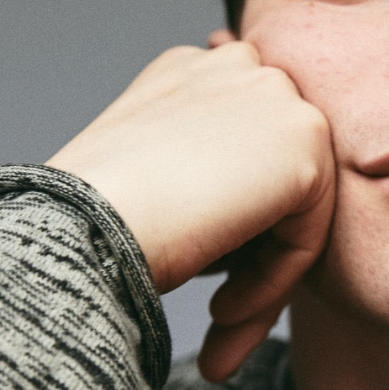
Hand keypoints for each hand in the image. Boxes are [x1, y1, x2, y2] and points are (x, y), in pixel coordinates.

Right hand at [48, 41, 334, 379]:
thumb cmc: (91, 220)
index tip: (202, 280)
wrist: (81, 225)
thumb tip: (241, 229)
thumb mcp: (146, 181)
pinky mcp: (306, 140)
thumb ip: (202, 176)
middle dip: (252, 254)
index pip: (239, 153)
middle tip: (219, 314)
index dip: (227, 226)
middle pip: (273, 180)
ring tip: (220, 323)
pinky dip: (272, 283)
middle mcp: (239, 66)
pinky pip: (307, 233)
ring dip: (263, 277)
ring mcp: (277, 96)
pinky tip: (224, 312)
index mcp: (193, 71)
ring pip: (295, 209)